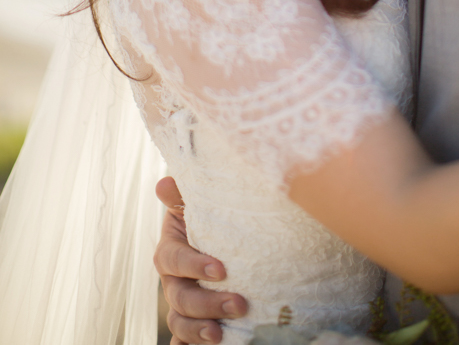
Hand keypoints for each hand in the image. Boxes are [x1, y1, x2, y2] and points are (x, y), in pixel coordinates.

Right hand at [155, 177, 247, 344]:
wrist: (221, 237)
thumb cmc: (209, 217)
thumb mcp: (196, 204)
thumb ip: (182, 195)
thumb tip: (164, 183)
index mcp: (171, 251)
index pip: (174, 260)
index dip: (193, 265)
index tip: (222, 270)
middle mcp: (173, 281)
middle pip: (180, 298)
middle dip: (207, 304)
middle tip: (239, 303)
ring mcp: (181, 304)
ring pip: (180, 323)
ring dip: (199, 331)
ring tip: (221, 335)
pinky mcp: (194, 322)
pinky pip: (184, 341)